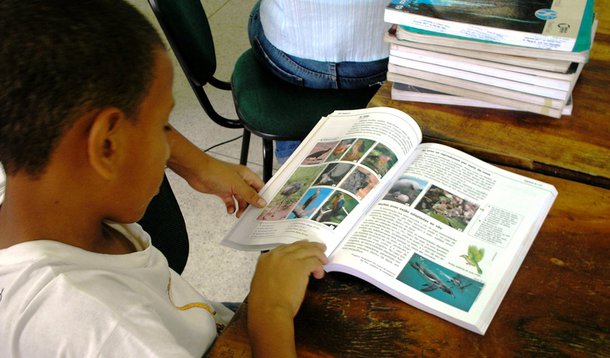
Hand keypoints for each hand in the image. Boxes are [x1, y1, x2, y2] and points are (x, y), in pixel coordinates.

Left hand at [181, 157, 265, 217]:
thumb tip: (261, 201)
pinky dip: (231, 207)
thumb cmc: (216, 171)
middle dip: (250, 205)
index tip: (264, 206)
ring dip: (240, 207)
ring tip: (239, 214)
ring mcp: (231, 186)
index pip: (259, 187)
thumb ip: (249, 194)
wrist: (197, 171)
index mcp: (246, 175)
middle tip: (250, 213)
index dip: (263, 196)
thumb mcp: (237, 185)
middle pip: (250, 195)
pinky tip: (230, 210)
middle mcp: (240, 181)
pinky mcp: (222, 191)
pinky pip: (230, 201)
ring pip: (240, 200)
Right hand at [247, 241, 327, 356]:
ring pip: (309, 250)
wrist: (269, 309)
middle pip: (298, 246)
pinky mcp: (301, 266)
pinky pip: (314, 262)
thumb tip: (280, 272)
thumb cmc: (264, 302)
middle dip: (311, 247)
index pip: (285, 248)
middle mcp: (277, 255)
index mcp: (266, 258)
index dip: (297, 248)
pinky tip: (319, 274)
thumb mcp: (261, 281)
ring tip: (324, 260)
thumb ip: (270, 271)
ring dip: (319, 255)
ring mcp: (289, 259)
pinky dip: (319, 267)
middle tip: (320, 249)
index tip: (305, 250)